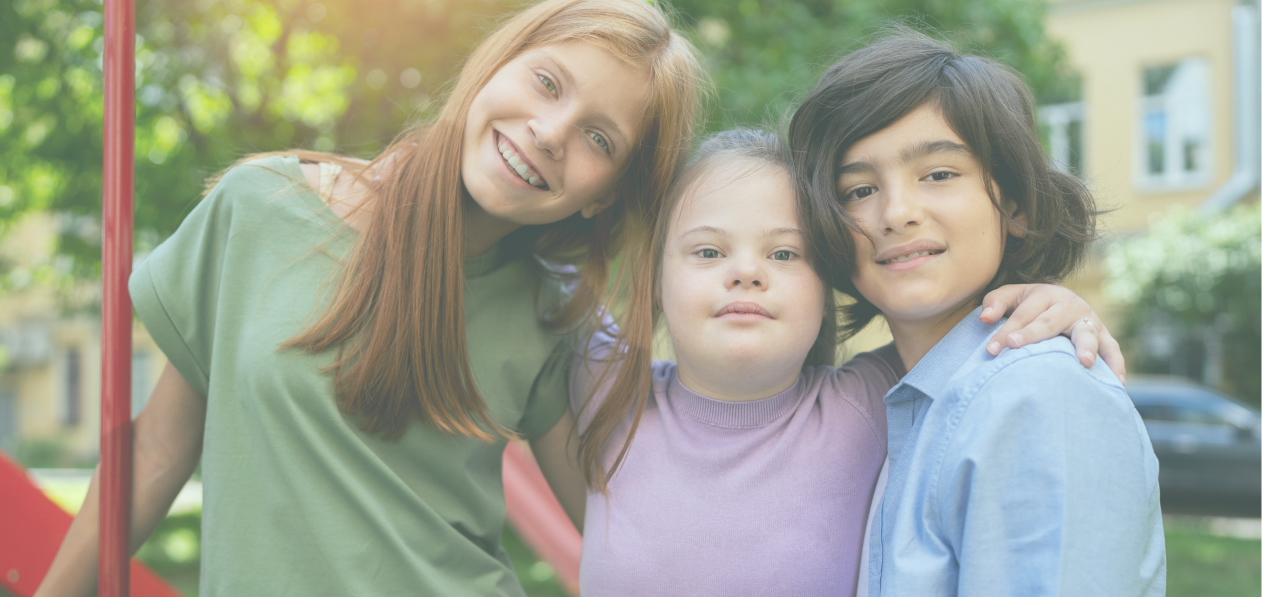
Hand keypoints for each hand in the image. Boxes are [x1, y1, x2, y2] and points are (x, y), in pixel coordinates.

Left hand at [979, 284, 1125, 383]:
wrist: (1059, 301)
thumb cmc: (1027, 304)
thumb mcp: (1009, 297)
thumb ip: (995, 304)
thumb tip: (985, 318)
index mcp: (1045, 294)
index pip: (1022, 315)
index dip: (1007, 331)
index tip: (992, 350)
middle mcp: (1069, 304)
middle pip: (1050, 322)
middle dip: (1034, 335)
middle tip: (1019, 348)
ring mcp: (1089, 319)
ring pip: (1087, 333)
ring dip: (1087, 347)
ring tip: (1085, 363)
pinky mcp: (1104, 334)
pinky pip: (1113, 349)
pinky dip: (1116, 364)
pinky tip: (1118, 382)